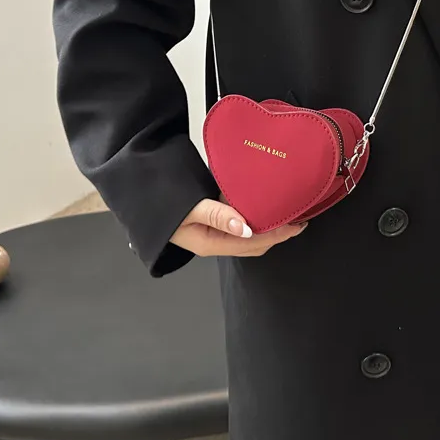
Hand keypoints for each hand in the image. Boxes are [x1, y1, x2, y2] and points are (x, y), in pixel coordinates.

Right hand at [169, 193, 307, 256]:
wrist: (140, 195)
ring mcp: (213, 233)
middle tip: (299, 218)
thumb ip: (216, 215)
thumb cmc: (161, 202)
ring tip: (286, 212)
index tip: (297, 223)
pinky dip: (255, 217)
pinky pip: (239, 224)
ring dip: (268, 226)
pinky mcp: (211, 222)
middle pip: (254, 243)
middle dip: (278, 234)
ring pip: (248, 235)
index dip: (277, 235)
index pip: (253, 244)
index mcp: (210, 244)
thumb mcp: (188, 209)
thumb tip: (246, 227)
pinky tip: (263, 205)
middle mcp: (215, 242)